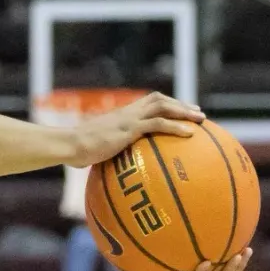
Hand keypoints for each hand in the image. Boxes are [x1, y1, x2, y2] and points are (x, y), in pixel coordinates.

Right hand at [68, 92, 205, 167]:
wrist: (69, 145)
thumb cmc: (76, 151)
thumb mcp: (93, 150)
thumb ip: (103, 155)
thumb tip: (104, 170)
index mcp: (120, 116)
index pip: (146, 103)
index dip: (165, 105)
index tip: (179, 111)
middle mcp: (126, 113)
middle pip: (158, 99)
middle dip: (180, 104)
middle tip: (197, 112)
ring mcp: (128, 119)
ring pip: (162, 107)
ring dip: (184, 111)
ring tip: (201, 119)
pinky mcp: (129, 129)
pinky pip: (157, 124)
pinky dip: (176, 127)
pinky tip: (190, 134)